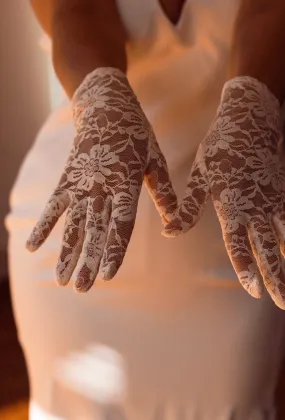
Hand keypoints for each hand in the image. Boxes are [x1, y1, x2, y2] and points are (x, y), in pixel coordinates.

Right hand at [27, 68, 176, 291]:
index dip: (114, 249)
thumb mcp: (155, 157)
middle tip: (82, 289)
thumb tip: (172, 221)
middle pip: (95, 229)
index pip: (121, 222)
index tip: (108, 275)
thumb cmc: (135, 132)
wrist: (105, 104)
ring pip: (73, 224)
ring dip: (66, 252)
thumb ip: (163, 190)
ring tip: (61, 279)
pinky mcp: (67, 178)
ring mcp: (81, 182)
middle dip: (88, 261)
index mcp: (127, 182)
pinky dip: (44, 226)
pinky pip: (53, 206)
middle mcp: (102, 186)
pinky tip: (33, 247)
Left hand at [164, 76, 284, 308]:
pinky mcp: (283, 193)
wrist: (250, 120)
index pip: (238, 243)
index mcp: (231, 205)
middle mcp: (255, 208)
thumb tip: (168, 232)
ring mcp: (273, 201)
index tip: (253, 290)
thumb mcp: (200, 176)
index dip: (245, 267)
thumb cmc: (220, 147)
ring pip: (284, 239)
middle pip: (267, 248)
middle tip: (281, 302)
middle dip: (275, 276)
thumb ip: (188, 208)